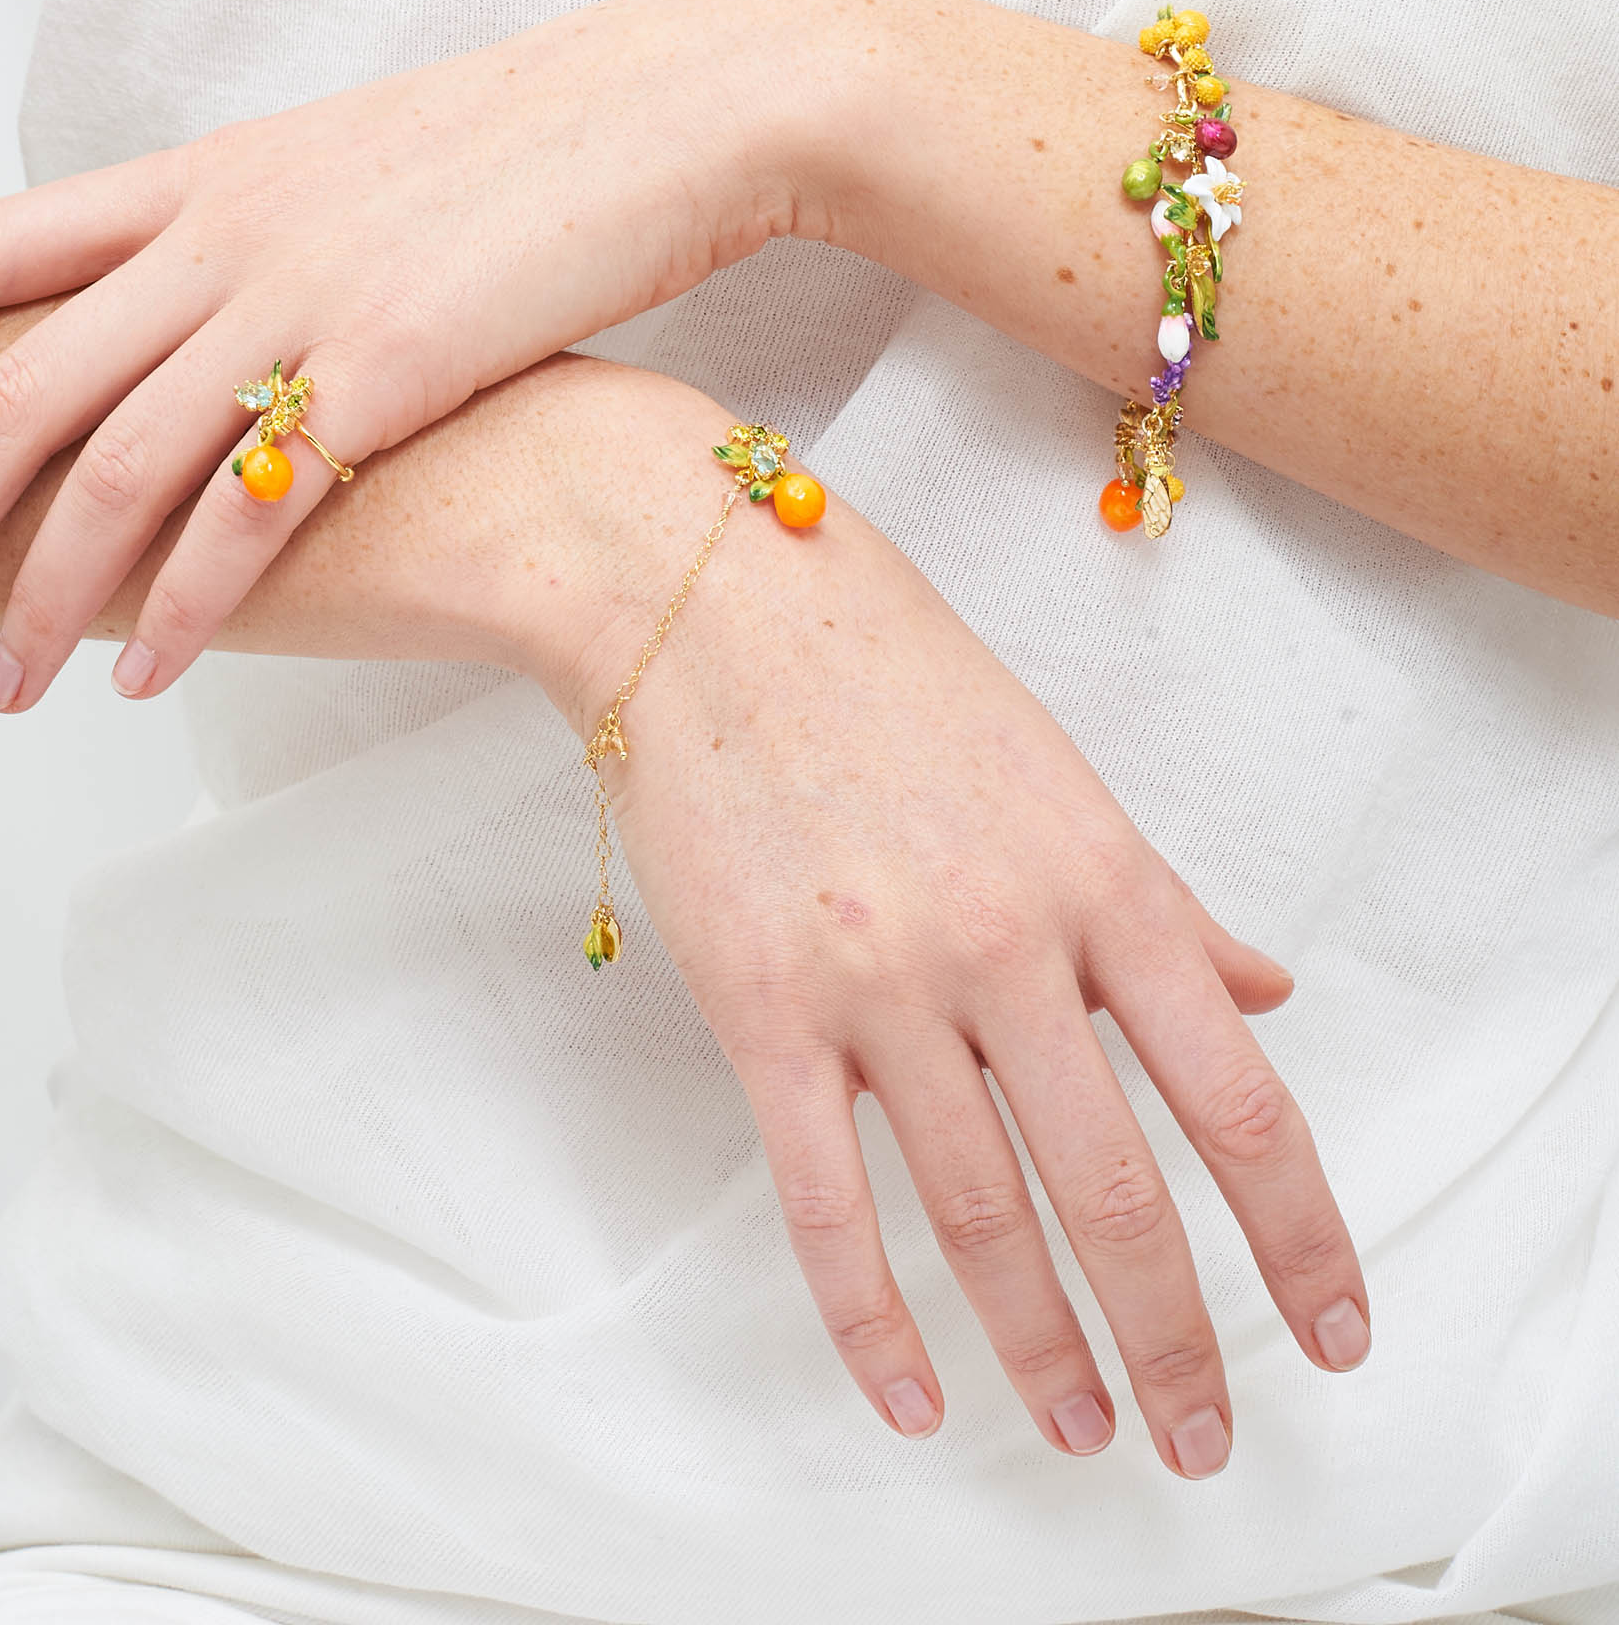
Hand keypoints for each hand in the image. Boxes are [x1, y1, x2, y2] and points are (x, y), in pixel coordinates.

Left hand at [0, 0, 825, 707]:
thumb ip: (236, 236)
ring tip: (6, 694)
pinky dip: (186, 606)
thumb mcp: (341, 168)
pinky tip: (151, 674)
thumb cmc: (517, 146)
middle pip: (10, 390)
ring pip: (113, 470)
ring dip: (43, 601)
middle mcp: (218, 231)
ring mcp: (300, 294)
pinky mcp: (393, 366)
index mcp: (195, 176)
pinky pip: (252, 514)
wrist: (668, 106)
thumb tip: (170, 315)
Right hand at [525, 380, 1370, 1479]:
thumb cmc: (885, 669)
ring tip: (1083, 1433)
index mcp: (1099, 881)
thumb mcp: (1058, 775)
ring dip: (1042, 1351)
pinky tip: (912, 1397)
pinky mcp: (759, 1008)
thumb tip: (1266, 993)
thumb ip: (1164, 903)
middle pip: (1120, 1188)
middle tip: (1198, 1438)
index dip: (1298, 1236)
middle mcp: (1006, 942)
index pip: (1237, 1095)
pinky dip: (871, 1319)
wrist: (703, 598)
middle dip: (1174, 1339)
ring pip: (983, 1213)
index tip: (1332, 1330)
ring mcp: (879, 981)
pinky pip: (826, 1199)